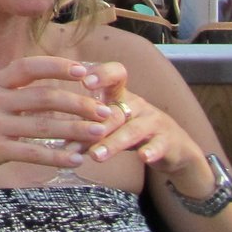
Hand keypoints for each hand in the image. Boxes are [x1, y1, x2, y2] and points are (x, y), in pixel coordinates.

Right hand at [0, 56, 122, 189]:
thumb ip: (9, 92)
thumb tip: (44, 86)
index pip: (28, 67)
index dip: (57, 67)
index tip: (84, 71)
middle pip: (43, 97)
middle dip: (78, 103)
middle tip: (104, 110)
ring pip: (43, 125)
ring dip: (75, 130)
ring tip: (100, 133)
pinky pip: (32, 152)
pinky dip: (56, 156)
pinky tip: (75, 161)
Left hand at [82, 61, 217, 192]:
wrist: (174, 148)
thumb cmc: (132, 131)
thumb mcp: (112, 125)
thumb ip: (88, 128)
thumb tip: (56, 138)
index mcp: (121, 96)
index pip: (115, 75)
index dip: (101, 74)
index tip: (84, 82)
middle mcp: (138, 105)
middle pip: (115, 112)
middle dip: (94, 124)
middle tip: (73, 135)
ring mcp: (154, 122)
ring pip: (132, 131)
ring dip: (112, 143)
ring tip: (95, 156)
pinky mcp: (168, 141)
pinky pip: (159, 145)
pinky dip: (151, 151)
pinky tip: (143, 157)